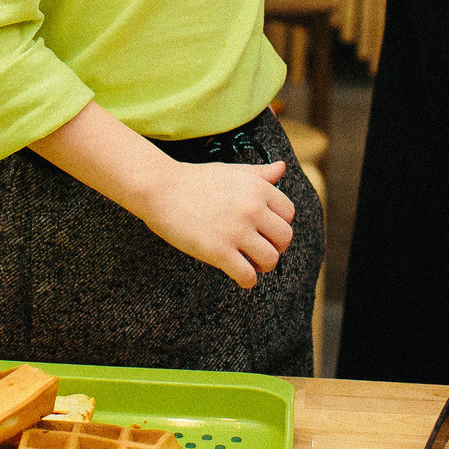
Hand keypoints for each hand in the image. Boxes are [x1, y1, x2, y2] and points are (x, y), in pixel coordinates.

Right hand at [139, 159, 296, 289]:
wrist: (160, 188)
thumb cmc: (194, 180)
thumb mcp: (231, 171)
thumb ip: (259, 173)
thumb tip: (282, 168)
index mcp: (257, 188)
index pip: (288, 213)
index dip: (279, 224)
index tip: (266, 230)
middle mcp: (252, 208)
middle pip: (285, 238)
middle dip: (276, 246)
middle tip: (260, 249)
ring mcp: (236, 231)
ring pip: (271, 259)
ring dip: (263, 265)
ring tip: (251, 264)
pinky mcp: (219, 252)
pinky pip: (247, 276)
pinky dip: (247, 281)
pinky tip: (239, 276)